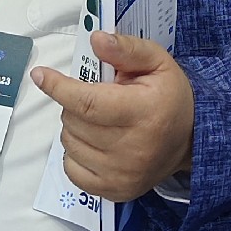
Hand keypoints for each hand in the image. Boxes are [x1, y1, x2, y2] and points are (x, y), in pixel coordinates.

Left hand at [32, 31, 194, 202]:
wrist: (190, 141)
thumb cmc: (170, 98)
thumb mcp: (158, 62)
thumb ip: (126, 49)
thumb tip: (96, 40)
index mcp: (143, 112)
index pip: (87, 102)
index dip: (58, 88)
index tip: (40, 75)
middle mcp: (133, 148)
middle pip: (74, 121)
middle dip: (73, 104)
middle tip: (95, 98)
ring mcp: (122, 174)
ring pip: (69, 143)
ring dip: (74, 127)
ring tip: (98, 120)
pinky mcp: (115, 190)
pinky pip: (71, 170)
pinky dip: (74, 153)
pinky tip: (93, 142)